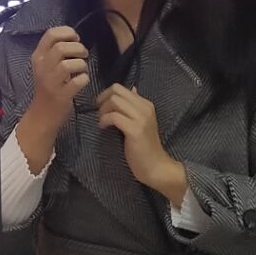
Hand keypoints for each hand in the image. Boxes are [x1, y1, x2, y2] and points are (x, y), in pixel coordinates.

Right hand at [27, 26, 88, 120]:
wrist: (42, 115)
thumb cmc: (47, 87)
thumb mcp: (45, 66)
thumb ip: (54, 51)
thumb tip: (74, 38)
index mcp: (37, 57)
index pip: (51, 34)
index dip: (67, 32)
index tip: (76, 39)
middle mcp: (42, 68)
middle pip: (61, 48)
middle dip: (78, 48)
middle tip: (83, 54)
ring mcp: (50, 83)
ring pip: (69, 64)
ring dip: (82, 64)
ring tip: (83, 69)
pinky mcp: (61, 96)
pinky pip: (78, 81)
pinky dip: (84, 79)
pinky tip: (82, 81)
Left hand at [97, 85, 187, 204]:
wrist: (156, 167)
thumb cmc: (145, 147)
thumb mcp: (141, 122)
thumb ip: (135, 106)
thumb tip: (132, 89)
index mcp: (146, 104)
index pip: (120, 88)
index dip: (106, 95)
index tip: (101, 107)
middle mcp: (145, 107)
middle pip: (116, 90)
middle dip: (102, 99)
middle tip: (100, 113)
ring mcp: (141, 118)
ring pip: (114, 101)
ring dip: (103, 110)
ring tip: (102, 122)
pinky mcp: (135, 130)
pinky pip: (114, 117)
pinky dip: (104, 120)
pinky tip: (103, 128)